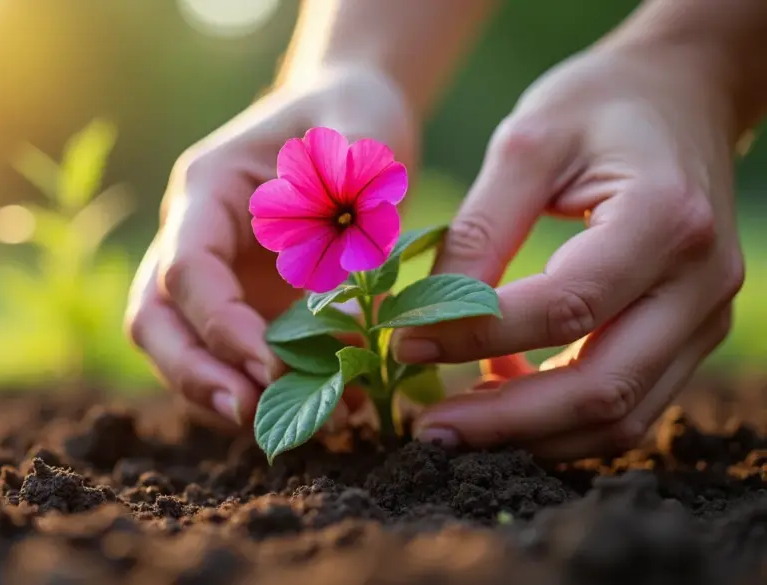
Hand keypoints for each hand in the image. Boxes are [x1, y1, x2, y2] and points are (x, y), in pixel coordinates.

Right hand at [125, 66, 416, 429]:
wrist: (348, 122)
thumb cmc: (353, 122)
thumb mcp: (364, 145)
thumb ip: (354, 220)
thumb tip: (348, 327)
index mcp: (206, 189)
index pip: (186, 268)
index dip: (220, 324)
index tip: (272, 366)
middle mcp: (193, 237)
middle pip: (154, 320)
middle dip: (194, 375)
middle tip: (252, 416)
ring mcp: (213, 277)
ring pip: (181, 348)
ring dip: (223, 395)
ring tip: (293, 428)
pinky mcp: (243, 305)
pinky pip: (230, 358)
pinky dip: (263, 390)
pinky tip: (322, 411)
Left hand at [392, 43, 745, 458]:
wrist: (682, 94)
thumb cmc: (599, 105)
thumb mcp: (528, 141)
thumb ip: (481, 228)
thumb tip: (427, 316)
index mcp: (665, 219)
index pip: (565, 306)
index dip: (477, 336)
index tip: (405, 344)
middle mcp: (701, 281)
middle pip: (604, 387)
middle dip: (506, 422)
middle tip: (426, 431)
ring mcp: (705, 316)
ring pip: (622, 414)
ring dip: (532, 434)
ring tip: (456, 427)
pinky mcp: (690, 333)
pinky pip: (630, 402)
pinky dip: (562, 417)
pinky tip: (501, 392)